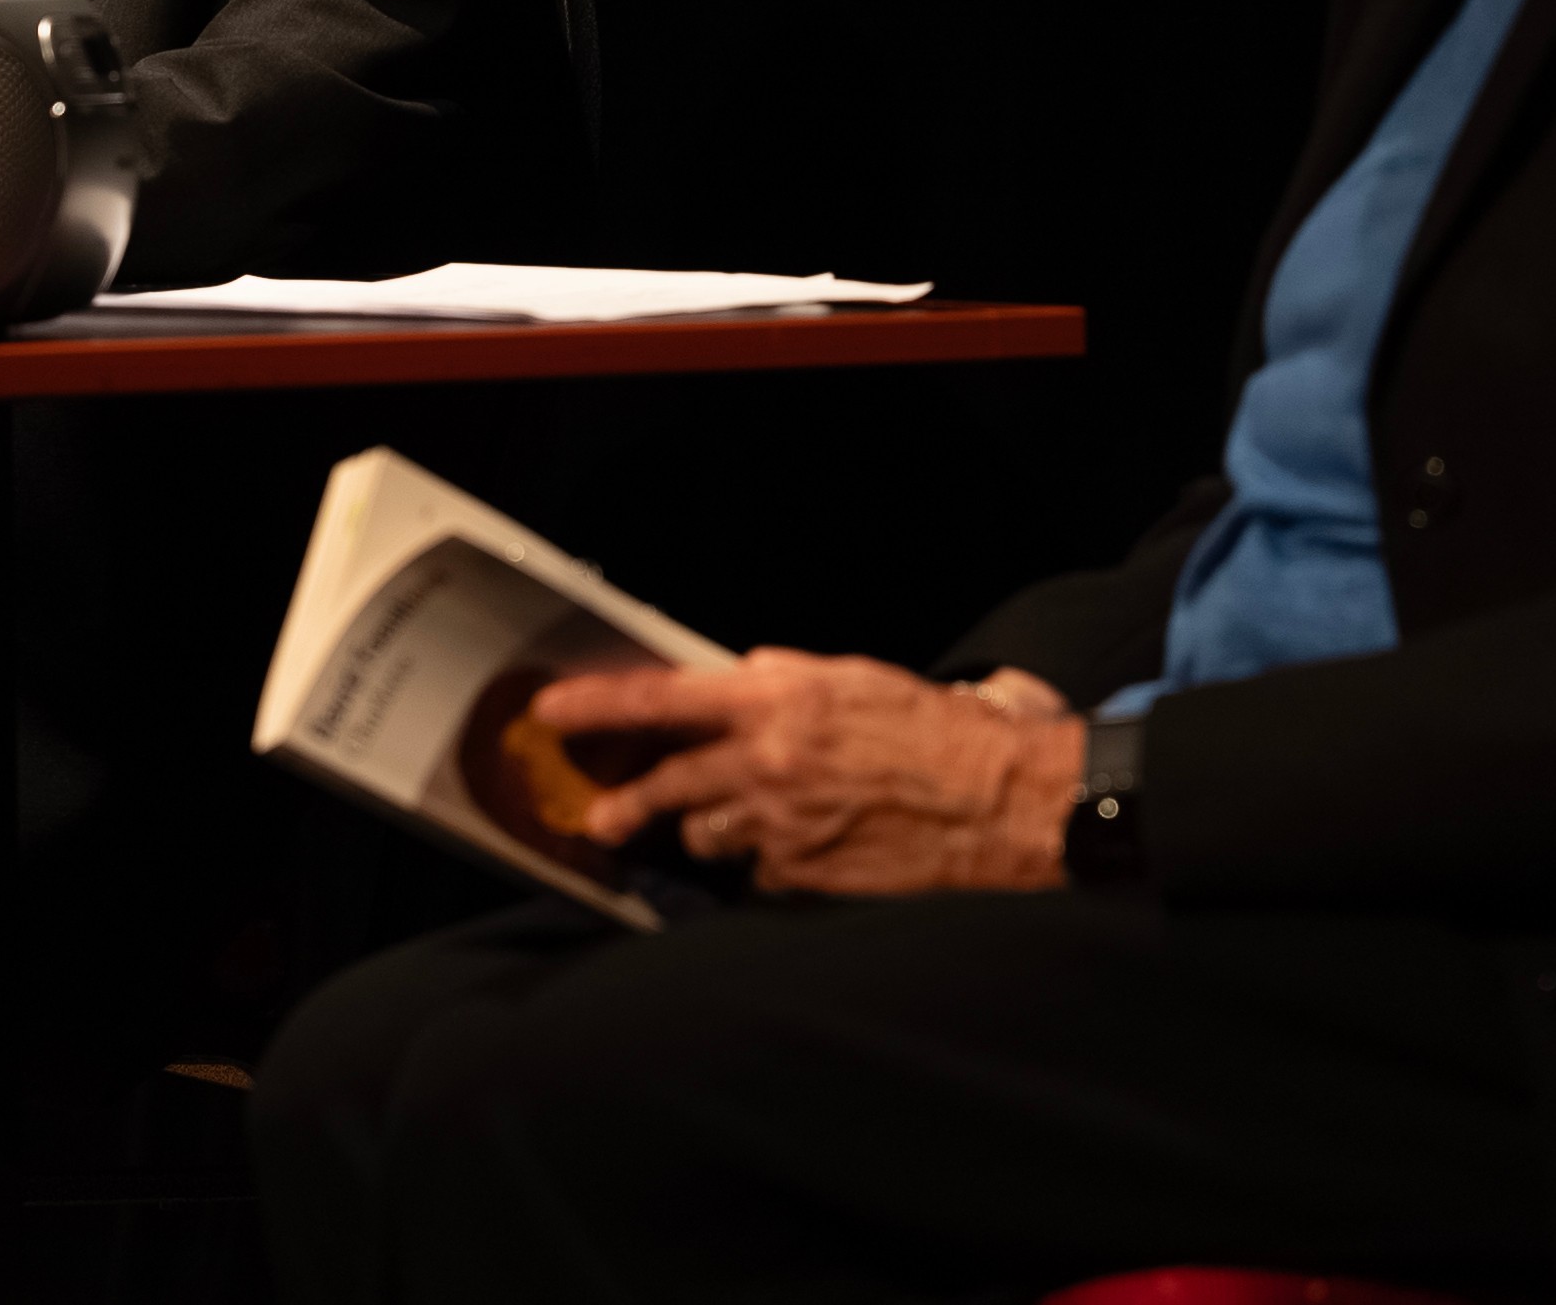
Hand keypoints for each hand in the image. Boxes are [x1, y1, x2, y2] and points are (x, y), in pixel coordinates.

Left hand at [534, 648, 1084, 895]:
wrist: (1005, 802)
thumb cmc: (941, 732)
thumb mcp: (855, 682)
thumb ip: (785, 684)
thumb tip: (739, 678)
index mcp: (778, 699)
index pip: (662, 696)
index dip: (596, 704)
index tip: (550, 712)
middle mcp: (767, 761)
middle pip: (668, 786)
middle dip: (628, 806)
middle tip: (602, 818)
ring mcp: (781, 825)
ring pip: (707, 834)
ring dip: (711, 833)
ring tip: (736, 827)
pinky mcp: (804, 876)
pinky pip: (758, 874)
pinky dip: (768, 867)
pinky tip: (803, 854)